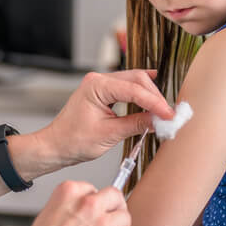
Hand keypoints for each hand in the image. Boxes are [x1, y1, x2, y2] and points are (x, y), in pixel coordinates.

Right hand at [10, 181, 146, 225]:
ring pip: (127, 219)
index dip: (96, 204)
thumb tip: (86, 215)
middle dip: (115, 210)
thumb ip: (70, 208)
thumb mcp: (48, 214)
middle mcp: (88, 204)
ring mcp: (102, 224)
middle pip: (116, 197)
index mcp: (69, 191)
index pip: (94, 188)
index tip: (95, 215)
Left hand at [39, 70, 174, 164]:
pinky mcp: (102, 92)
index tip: (169, 115)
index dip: (155, 102)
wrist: (56, 146)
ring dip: (149, 94)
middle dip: (155, 97)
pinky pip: (126, 86)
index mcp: (96, 86)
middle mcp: (98, 80)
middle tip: (168, 115)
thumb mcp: (109, 134)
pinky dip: (140, 92)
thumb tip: (158, 120)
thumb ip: (136, 124)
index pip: (134, 90)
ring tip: (163, 111)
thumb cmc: (73, 141)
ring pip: (133, 81)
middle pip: (136, 80)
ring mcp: (99, 84)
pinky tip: (152, 92)